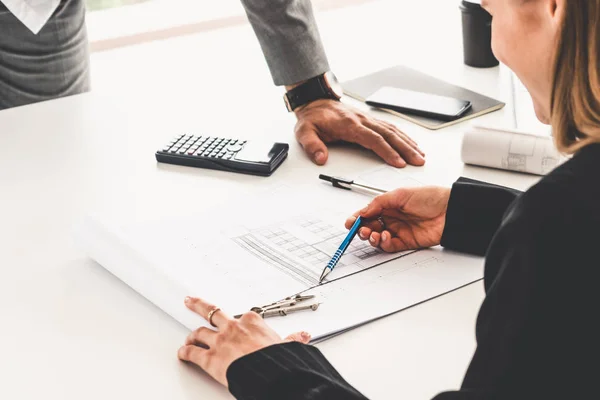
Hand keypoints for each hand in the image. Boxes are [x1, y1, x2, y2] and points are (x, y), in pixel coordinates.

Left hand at [177, 296, 310, 386]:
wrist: (269, 373)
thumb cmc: (277, 359)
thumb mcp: (287, 346)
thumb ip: (292, 339)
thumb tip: (303, 336)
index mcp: (251, 321)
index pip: (241, 316)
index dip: (235, 320)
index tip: (233, 319)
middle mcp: (233, 327)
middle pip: (211, 312)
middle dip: (199, 305)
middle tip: (190, 300)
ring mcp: (220, 342)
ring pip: (200, 333)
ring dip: (192, 336)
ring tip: (189, 338)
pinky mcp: (210, 358)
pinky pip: (193, 353)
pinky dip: (185, 353)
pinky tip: (182, 354)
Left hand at [294, 99, 424, 166]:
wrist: (314, 102)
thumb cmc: (312, 118)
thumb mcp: (304, 132)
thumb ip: (312, 145)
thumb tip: (321, 158)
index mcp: (349, 125)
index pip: (373, 139)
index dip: (387, 151)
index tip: (398, 162)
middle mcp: (362, 120)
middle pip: (389, 134)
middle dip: (405, 149)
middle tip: (418, 161)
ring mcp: (367, 119)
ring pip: (392, 130)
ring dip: (407, 143)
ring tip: (420, 154)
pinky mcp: (369, 120)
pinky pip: (389, 127)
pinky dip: (402, 135)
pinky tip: (410, 143)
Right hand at [345, 187, 450, 251]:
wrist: (450, 211)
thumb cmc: (430, 197)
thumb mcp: (400, 194)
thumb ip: (379, 203)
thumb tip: (363, 211)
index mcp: (389, 205)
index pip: (368, 213)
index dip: (357, 218)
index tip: (350, 223)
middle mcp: (392, 218)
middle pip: (370, 227)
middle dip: (363, 229)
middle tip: (362, 230)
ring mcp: (399, 230)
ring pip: (378, 238)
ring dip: (372, 237)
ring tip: (373, 234)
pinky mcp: (406, 242)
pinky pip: (390, 246)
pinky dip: (384, 243)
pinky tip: (385, 237)